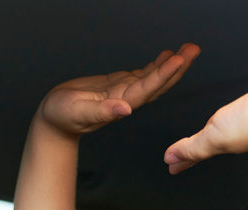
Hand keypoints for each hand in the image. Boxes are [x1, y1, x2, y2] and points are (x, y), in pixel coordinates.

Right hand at [37, 43, 198, 137]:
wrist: (54, 122)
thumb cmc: (62, 118)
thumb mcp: (78, 113)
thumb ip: (102, 112)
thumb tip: (125, 110)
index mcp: (119, 105)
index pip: (147, 89)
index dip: (163, 74)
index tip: (179, 60)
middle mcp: (127, 99)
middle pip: (158, 83)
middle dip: (177, 67)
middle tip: (193, 49)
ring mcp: (124, 92)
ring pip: (154, 77)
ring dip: (172, 64)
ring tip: (188, 49)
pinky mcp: (118, 86)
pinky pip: (143, 75)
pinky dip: (157, 65)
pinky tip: (168, 55)